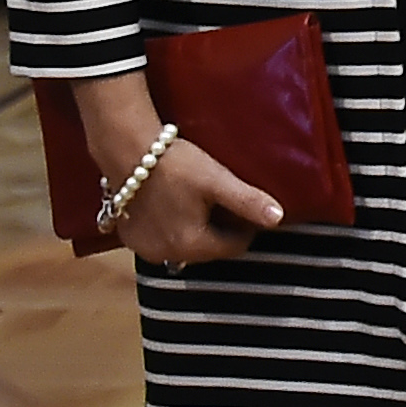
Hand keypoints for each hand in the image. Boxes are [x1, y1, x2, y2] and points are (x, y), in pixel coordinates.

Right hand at [74, 70, 281, 264]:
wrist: (126, 151)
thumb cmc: (175, 165)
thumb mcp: (217, 181)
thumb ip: (248, 202)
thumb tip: (278, 219)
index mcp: (191, 246)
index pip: (235, 246)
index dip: (246, 226)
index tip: (245, 204)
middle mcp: (166, 255)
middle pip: (210, 248)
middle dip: (221, 229)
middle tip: (222, 200)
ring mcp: (144, 250)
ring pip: (187, 245)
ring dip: (197, 230)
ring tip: (200, 201)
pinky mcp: (129, 239)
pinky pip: (163, 240)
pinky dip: (173, 229)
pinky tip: (175, 206)